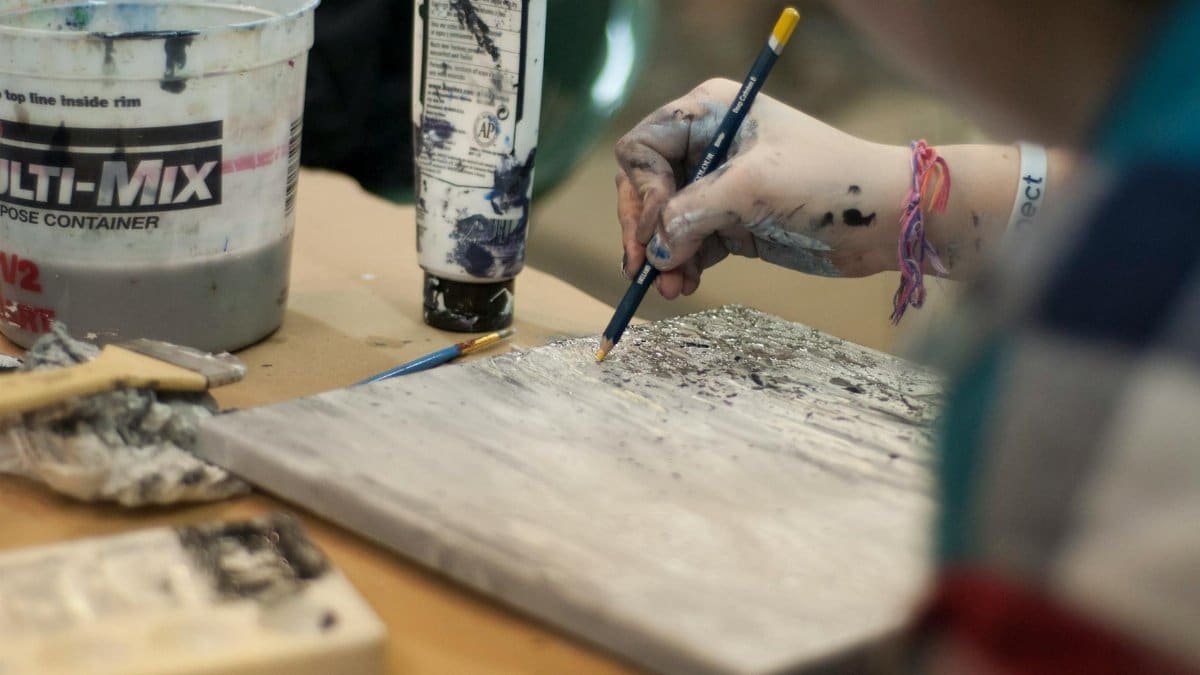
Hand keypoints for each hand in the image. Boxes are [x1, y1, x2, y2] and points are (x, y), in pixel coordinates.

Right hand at [615, 78, 909, 297]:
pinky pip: (688, 244)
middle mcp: (707, 144)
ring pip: (664, 223)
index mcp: (709, 113)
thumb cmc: (827, 183)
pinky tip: (685, 285)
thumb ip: (693, 213)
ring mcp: (718, 186)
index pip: (642, 148)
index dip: (643, 190)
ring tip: (672, 288)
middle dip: (645, 230)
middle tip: (644, 270)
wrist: (886, 219)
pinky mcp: (732, 221)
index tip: (658, 229)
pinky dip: (682, 265)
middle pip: (645, 188)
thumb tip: (655, 250)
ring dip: (662, 257)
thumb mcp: (752, 188)